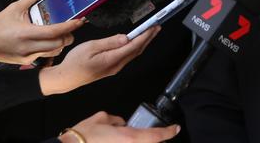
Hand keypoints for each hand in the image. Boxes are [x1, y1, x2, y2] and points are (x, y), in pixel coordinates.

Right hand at [0, 0, 82, 70]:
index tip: (79, 20)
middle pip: (59, 43)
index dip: (70, 26)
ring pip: (55, 51)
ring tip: (62, 32)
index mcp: (25, 33)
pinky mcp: (27, 62)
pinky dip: (53, 47)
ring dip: (62, 42)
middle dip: (69, 34)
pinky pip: (46, 55)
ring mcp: (28, 56)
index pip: (55, 31)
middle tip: (72, 25)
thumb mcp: (13, 8)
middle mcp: (28, 47)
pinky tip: (51, 40)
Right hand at [40, 26, 159, 94]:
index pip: (133, 46)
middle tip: (157, 27)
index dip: (145, 36)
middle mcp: (116, 66)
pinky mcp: (111, 68)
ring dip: (143, 43)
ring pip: (133, 54)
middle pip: (137, 50)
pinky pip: (128, 56)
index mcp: (112, 60)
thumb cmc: (75, 62)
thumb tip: (126, 38)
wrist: (66, 78)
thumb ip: (110, 42)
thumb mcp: (90, 47)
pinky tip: (137, 42)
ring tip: (150, 32)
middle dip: (148, 38)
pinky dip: (136, 47)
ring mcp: (115, 68)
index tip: (153, 27)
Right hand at [59, 111, 179, 142]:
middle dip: (152, 139)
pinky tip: (118, 138)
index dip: (168, 132)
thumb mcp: (103, 118)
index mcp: (129, 137)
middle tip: (156, 133)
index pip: (156, 136)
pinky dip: (129, 141)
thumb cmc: (85, 135)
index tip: (175, 128)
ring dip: (137, 140)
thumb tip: (121, 123)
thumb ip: (116, 120)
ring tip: (127, 134)